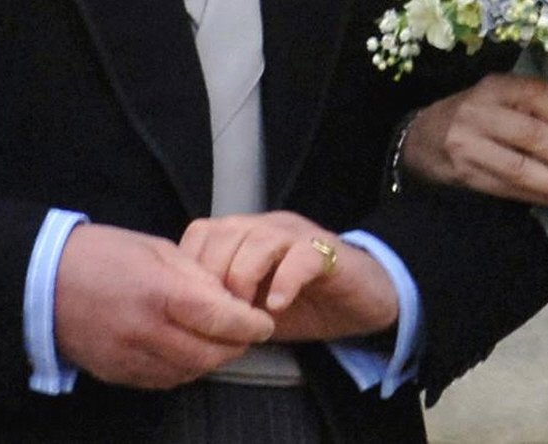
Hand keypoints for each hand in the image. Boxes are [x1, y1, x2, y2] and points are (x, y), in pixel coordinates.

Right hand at [52, 222, 276, 389]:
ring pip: (187, 372)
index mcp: (158, 292)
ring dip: (211, 360)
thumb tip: (228, 299)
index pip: (219, 319)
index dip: (249, 324)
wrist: (42, 281)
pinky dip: (183, 369)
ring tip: (220, 341)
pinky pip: (162, 380)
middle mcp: (143, 331)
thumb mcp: (157, 250)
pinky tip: (188, 350)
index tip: (264, 322)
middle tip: (247, 333)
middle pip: (208, 354)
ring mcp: (127, 357)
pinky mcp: (115, 372)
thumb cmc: (101, 255)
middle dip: (236, 346)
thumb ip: (197, 276)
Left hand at [179, 211, 398, 343]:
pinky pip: (301, 257)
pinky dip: (285, 281)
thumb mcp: (254, 305)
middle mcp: (268, 226)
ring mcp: (299, 235)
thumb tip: (183, 321)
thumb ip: (223, 302)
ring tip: (249, 314)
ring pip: (257, 242)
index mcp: (246, 235)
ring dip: (245, 280)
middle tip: (221, 316)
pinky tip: (278, 305)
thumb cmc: (305, 303)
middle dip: (214, 281)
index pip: (202, 233)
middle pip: (224, 235)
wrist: (364, 299)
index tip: (194, 307)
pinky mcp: (328, 250)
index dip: (191, 270)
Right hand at [399, 73, 547, 208]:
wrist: (423, 138)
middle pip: (531, 135)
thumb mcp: (500, 95)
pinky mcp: (467, 176)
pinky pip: (510, 190)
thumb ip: (535, 103)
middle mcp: (481, 114)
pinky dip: (541, 197)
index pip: (536, 95)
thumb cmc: (475, 113)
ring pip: (521, 169)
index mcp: (495, 86)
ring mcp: (470, 147)